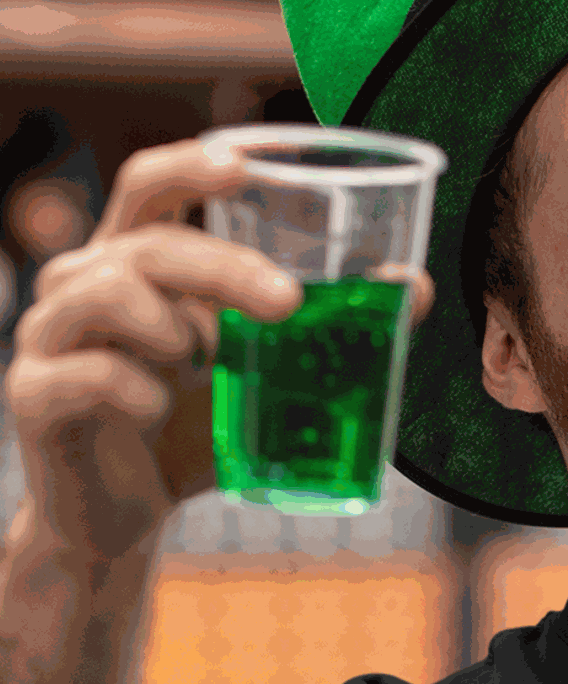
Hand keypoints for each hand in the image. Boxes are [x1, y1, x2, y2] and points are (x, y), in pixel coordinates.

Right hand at [5, 136, 434, 566]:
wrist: (125, 520)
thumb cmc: (190, 432)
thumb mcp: (260, 378)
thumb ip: (321, 331)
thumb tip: (413, 286)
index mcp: (134, 261)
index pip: (152, 185)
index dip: (192, 163)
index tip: (246, 164)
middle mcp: (82, 282)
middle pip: (150, 243)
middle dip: (226, 266)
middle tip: (290, 303)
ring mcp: (48, 334)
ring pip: (108, 293)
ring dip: (173, 328)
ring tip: (199, 366)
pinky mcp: (34, 393)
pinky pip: (88, 374)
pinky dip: (135, 391)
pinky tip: (155, 410)